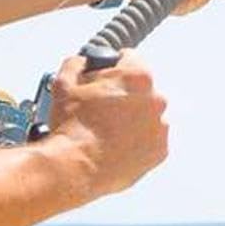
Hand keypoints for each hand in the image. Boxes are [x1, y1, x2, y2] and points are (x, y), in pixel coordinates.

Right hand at [45, 49, 168, 200]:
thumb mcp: (64, 83)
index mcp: (138, 76)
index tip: (108, 76)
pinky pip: (151, 141)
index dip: (114, 66)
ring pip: (148, 116)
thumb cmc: (72, 126)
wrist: (75, 166)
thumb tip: (81, 63)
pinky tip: (117, 145)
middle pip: (141, 89)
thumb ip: (77, 63)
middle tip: (102, 109)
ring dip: (133, 120)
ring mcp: (160, 127)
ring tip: (108, 130)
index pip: (130, 59)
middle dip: (124, 95)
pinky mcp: (160, 151)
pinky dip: (138, 142)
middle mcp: (156, 99)